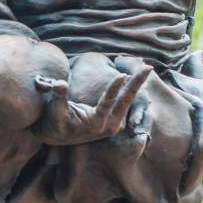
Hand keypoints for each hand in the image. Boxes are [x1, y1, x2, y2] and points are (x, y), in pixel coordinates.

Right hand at [33, 64, 151, 146]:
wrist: (57, 135)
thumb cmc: (55, 121)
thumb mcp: (54, 110)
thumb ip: (59, 97)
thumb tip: (60, 83)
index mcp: (95, 124)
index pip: (108, 104)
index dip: (114, 88)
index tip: (122, 74)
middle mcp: (109, 125)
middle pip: (126, 101)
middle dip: (137, 83)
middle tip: (148, 67)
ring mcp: (113, 123)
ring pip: (128, 101)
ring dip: (136, 85)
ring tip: (146, 68)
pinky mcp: (114, 120)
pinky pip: (125, 103)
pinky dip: (130, 89)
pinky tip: (135, 77)